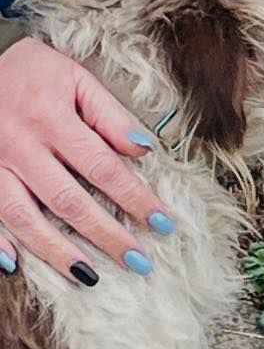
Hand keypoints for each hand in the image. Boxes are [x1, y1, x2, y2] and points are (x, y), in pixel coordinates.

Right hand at [0, 38, 174, 285]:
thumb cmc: (33, 72)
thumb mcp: (75, 78)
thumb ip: (109, 114)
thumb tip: (144, 150)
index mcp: (51, 118)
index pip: (102, 167)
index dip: (134, 197)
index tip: (162, 224)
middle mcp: (21, 146)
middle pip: (68, 201)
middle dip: (105, 234)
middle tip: (138, 261)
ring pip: (24, 218)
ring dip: (58, 252)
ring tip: (90, 276)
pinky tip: (17, 265)